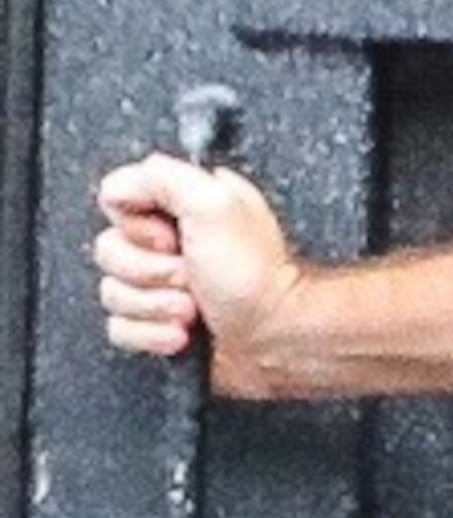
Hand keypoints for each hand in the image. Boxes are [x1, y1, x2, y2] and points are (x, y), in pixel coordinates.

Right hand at [94, 155, 302, 394]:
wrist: (278, 340)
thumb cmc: (258, 278)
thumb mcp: (215, 204)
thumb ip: (162, 178)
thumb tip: (118, 187)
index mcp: (187, 204)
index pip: (119, 201)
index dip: (139, 226)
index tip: (172, 240)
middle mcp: (174, 240)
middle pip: (110, 249)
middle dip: (150, 273)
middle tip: (191, 277)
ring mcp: (165, 284)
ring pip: (112, 292)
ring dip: (154, 306)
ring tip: (194, 310)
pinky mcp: (158, 322)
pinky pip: (120, 327)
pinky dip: (151, 334)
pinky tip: (183, 333)